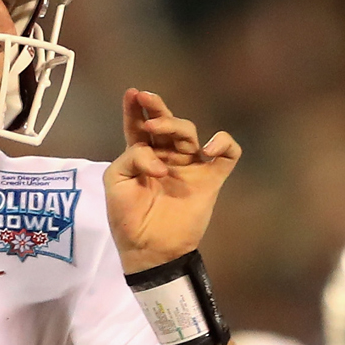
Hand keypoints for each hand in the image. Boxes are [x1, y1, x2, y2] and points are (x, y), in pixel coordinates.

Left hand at [105, 89, 240, 272]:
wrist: (149, 249)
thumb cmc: (127, 218)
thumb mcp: (116, 182)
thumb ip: (131, 158)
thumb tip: (160, 160)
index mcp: (141, 155)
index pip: (139, 126)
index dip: (136, 108)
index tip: (133, 94)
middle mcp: (167, 156)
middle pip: (166, 124)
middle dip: (157, 107)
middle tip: (146, 99)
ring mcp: (190, 167)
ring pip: (190, 133)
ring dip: (175, 125)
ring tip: (159, 128)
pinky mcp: (210, 180)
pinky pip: (228, 155)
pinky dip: (224, 144)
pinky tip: (207, 150)